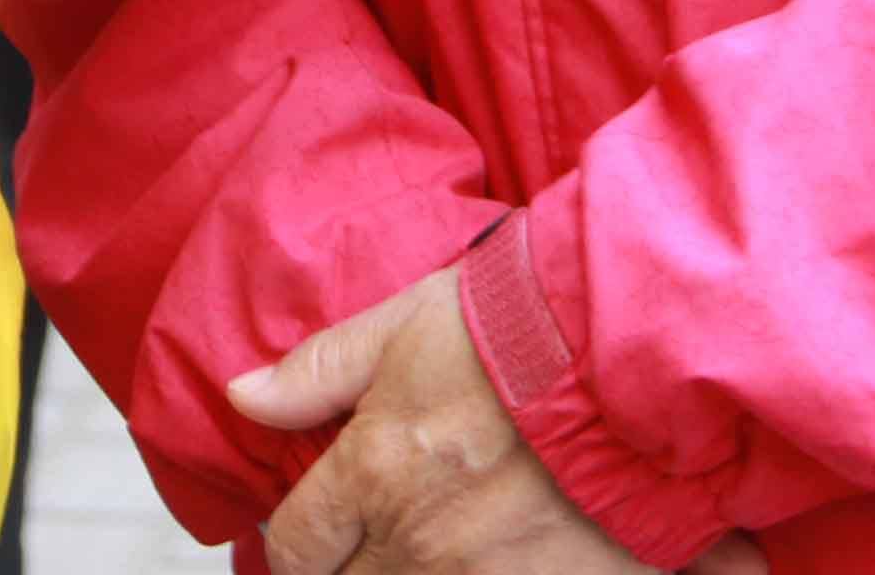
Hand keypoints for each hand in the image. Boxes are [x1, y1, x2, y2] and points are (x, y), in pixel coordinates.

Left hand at [228, 274, 763, 574]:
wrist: (632, 355)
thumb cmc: (522, 327)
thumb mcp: (406, 324)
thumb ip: (320, 369)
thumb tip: (242, 396)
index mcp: (373, 470)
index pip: (297, 545)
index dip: (290, 550)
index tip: (303, 541)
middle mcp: (417, 539)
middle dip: (342, 574)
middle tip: (353, 552)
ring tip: (418, 554)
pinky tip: (482, 561)